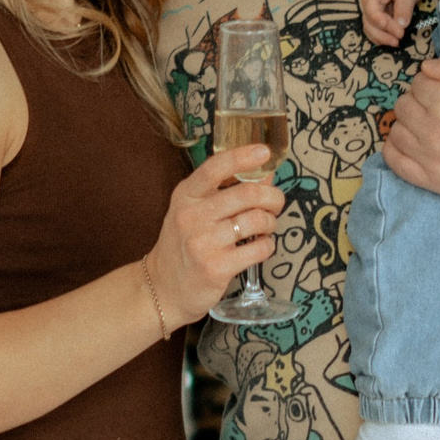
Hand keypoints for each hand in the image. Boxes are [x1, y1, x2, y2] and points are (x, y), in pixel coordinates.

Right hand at [146, 147, 284, 324]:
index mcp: (186, 196)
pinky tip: (260, 246)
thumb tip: (264, 174)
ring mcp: (203, 243)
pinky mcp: (216, 267)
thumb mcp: (193, 211)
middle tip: (276, 203)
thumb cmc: (184, 245)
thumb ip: (223, 192)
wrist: (163, 287)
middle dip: (272, 197)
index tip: (263, 152)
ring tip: (265, 227)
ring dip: (270, 223)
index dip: (243, 157)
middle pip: (247, 194)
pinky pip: (259, 248)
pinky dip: (267, 245)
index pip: (216, 167)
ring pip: (257, 221)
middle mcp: (191, 216)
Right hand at [359, 0, 429, 46]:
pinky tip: (393, 40)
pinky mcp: (381, 14)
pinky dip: (383, 36)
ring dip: (381, 37)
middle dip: (381, 33)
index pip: (370, 7)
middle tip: (398, 39)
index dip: (380, 20)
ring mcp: (374, 7)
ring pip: (370, 27)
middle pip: (368, 20)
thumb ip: (404, 5)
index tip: (395, 30)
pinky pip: (377, 28)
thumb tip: (401, 25)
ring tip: (396, 42)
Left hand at [381, 51, 439, 202]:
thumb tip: (425, 67)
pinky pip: (395, 162)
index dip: (429, 83)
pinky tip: (410, 144)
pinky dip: (395, 150)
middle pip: (403, 106)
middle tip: (434, 107)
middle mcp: (434, 131)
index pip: (417, 83)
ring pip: (396, 132)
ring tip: (426, 125)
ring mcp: (431, 159)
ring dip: (407, 125)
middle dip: (416, 102)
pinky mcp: (433, 181)